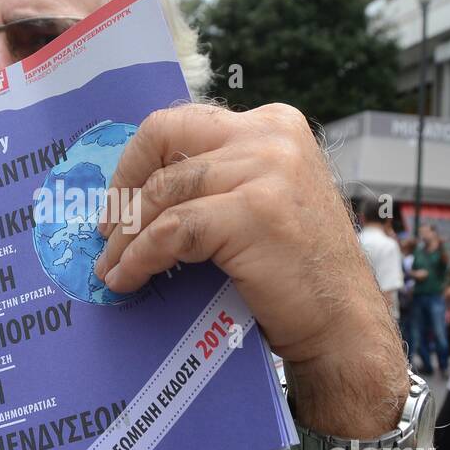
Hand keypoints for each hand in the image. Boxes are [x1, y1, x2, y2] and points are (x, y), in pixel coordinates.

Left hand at [93, 102, 406, 434]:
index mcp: (274, 124)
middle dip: (122, 184)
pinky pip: (171, 230)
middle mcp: (272, 135)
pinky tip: (128, 279)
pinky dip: (140, 257)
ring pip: (162, 191)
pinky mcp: (254, 213)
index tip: (119, 199)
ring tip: (110, 266)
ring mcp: (266, 170)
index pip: (182, 123)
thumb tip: (139, 188)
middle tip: (105, 228)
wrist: (344, 326)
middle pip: (163, 137)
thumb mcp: (263, 200)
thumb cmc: (296, 272)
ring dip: (125, 234)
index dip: (139, 160)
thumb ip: (220, 177)